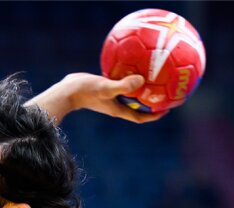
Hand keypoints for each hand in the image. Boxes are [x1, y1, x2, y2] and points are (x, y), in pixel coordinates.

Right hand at [28, 72, 168, 124]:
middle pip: (137, 107)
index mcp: (118, 109)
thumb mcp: (105, 87)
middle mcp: (116, 105)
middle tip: (164, 92)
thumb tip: (141, 80)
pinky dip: (128, 79)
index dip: (154, 115)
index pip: (140, 117)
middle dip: (151, 103)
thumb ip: (122, 85)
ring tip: (152, 79)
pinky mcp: (104, 88)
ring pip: (129, 95)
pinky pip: (120, 84)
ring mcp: (109, 98)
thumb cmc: (85, 91)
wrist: (67, 91)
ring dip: (140, 90)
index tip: (167, 109)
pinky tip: (132, 65)